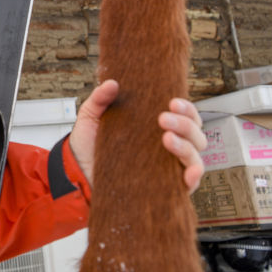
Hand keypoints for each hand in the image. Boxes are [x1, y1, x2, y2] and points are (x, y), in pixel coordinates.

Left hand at [69, 79, 206, 191]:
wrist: (77, 174)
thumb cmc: (89, 146)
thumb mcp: (91, 117)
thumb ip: (100, 98)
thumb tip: (112, 83)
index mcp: (155, 127)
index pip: (184, 116)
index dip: (186, 108)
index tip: (172, 102)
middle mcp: (167, 146)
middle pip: (195, 134)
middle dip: (185, 124)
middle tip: (162, 119)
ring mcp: (168, 167)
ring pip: (195, 156)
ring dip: (187, 146)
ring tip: (166, 138)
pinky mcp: (165, 188)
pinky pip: (190, 184)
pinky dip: (195, 177)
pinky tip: (189, 171)